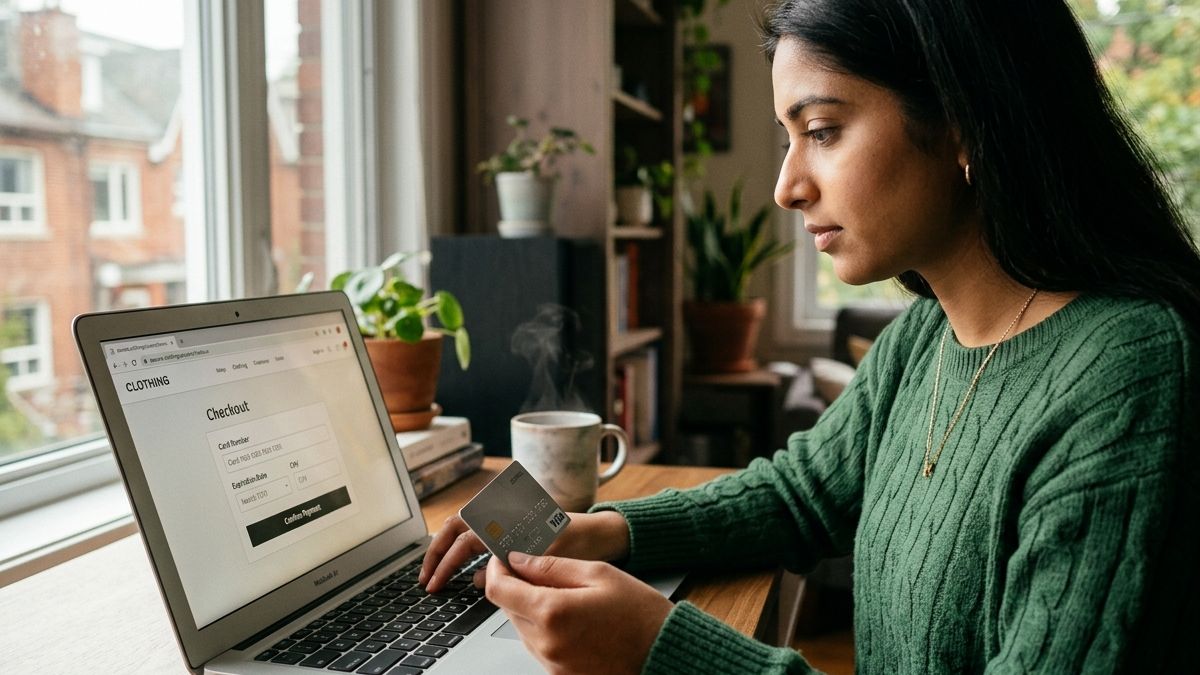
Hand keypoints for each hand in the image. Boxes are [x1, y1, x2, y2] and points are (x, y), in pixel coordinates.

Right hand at [419, 510, 630, 591]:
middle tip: (426, 579)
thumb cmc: (582, 540)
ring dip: (449, 552)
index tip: (434, 582)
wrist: (605, 533)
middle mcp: (503, 511)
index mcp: (510, 513)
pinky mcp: (513, 530)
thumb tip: (475, 578)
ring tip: (437, 576)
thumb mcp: (548, 554)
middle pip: (456, 527)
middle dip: (437, 553)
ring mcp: (507, 519)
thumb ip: (513, 565)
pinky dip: (468, 555)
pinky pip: (482, 539)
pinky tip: (465, 576)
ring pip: (466, 531)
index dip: (445, 560)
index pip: (464, 535)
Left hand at [486, 552, 672, 674]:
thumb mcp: (598, 574)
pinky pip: (539, 647)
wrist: (665, 655)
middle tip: (538, 571)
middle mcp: (546, 643)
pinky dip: (546, 629)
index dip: (497, 569)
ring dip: (532, 609)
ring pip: (522, 629)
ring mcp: (552, 664)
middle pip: (507, 609)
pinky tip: (573, 618)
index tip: (505, 558)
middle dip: (516, 587)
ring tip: (565, 595)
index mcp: (552, 612)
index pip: (499, 589)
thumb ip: (552, 566)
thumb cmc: (640, 614)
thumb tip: (519, 560)